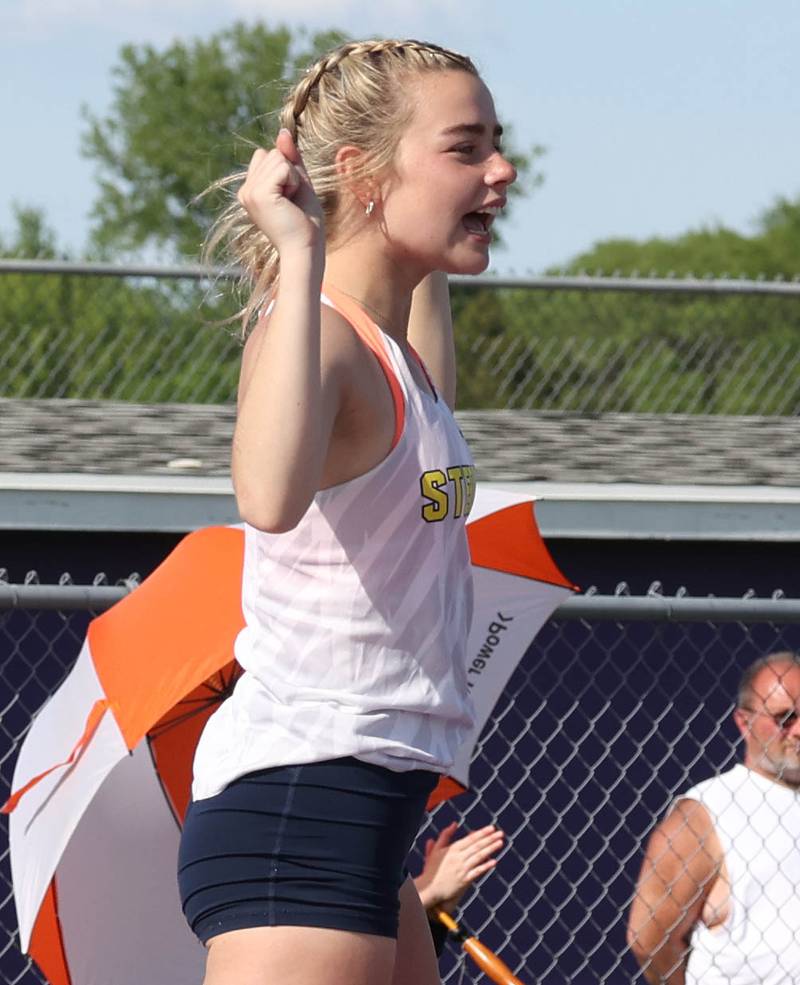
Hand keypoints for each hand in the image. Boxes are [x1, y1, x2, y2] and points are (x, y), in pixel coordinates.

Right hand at [237, 129, 323, 254]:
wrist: (305, 249)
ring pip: (278, 158)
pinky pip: (284, 167)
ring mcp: (249, 192)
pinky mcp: (259, 194)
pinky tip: (290, 203)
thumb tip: (282, 130)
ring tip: (291, 204)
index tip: (290, 198)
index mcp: (251, 190)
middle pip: (273, 153)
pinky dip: (294, 182)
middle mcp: (245, 191)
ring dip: (294, 179)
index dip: (287, 171)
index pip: (267, 155)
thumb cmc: (305, 224)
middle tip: (292, 203)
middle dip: (291, 174)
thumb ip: (291, 159)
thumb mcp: (300, 184)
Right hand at [414, 822, 504, 914]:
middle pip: (477, 846)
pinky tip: (494, 861)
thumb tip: (454, 823)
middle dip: (489, 839)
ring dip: (490, 849)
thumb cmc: (433, 869)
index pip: (470, 839)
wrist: (429, 889)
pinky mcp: (464, 881)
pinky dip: (485, 867)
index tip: (492, 828)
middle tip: (500, 833)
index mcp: (452, 849)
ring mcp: (462, 870)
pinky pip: (477, 872)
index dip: (482, 833)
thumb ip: (445, 835)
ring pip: (479, 857)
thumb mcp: (437, 850)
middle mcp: (458, 858)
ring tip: (500, 843)